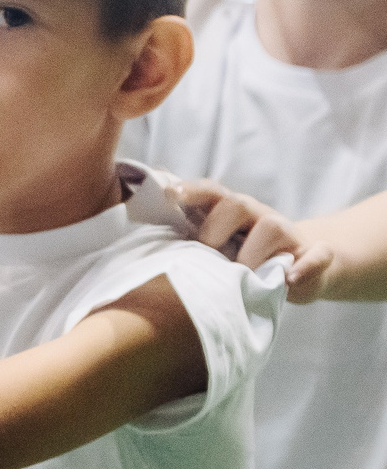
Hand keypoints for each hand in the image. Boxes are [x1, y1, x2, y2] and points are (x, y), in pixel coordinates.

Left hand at [172, 179, 329, 303]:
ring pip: (274, 226)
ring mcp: (288, 235)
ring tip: (243, 273)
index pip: (211, 191)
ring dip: (254, 252)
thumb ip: (188, 235)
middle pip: (237, 203)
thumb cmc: (243, 259)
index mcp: (230, 212)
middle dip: (216, 227)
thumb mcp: (216, 247)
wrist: (299, 271)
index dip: (191, 190)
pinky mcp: (315, 256)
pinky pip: (317, 256)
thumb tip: (150, 220)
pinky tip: (289, 279)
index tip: (170, 194)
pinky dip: (305, 267)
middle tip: (205, 252)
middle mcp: (258, 216)